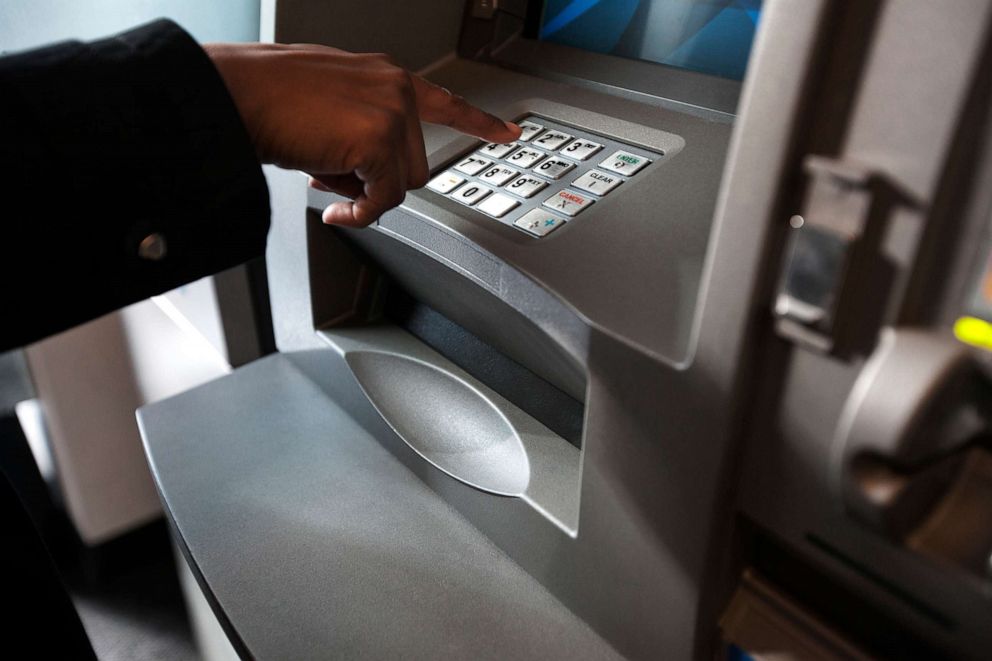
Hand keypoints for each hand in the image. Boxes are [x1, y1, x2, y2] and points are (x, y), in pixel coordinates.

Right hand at [205, 42, 519, 225]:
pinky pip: (383, 200)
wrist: (236, 94)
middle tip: (332, 174)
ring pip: (402, 183)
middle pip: (415, 162)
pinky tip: (334, 207)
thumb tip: (363, 173)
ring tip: (323, 175)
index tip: (508, 132)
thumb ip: (359, 128)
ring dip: (365, 193)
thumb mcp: (327, 103)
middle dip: (378, 179)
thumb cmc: (265, 97)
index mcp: (385, 76)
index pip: (444, 101)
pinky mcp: (379, 141)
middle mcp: (395, 88)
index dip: (479, 121)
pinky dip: (360, 213)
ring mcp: (391, 113)